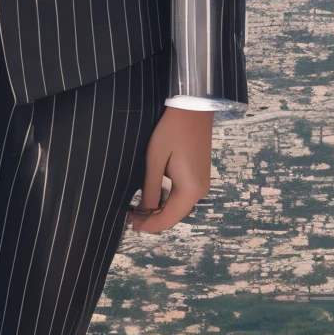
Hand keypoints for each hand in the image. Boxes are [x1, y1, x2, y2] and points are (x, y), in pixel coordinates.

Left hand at [127, 107, 213, 233]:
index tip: (130, 223)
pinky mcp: (201, 176)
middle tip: (131, 215)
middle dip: (153, 219)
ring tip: (139, 207)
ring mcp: (203, 184)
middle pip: (175, 216)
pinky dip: (168, 200)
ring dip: (160, 210)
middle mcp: (200, 191)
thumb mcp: (155, 161)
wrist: (193, 109)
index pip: (167, 219)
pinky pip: (183, 197)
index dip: (148, 225)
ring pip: (179, 207)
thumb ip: (150, 189)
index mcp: (189, 190)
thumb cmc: (171, 132)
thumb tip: (144, 211)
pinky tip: (154, 195)